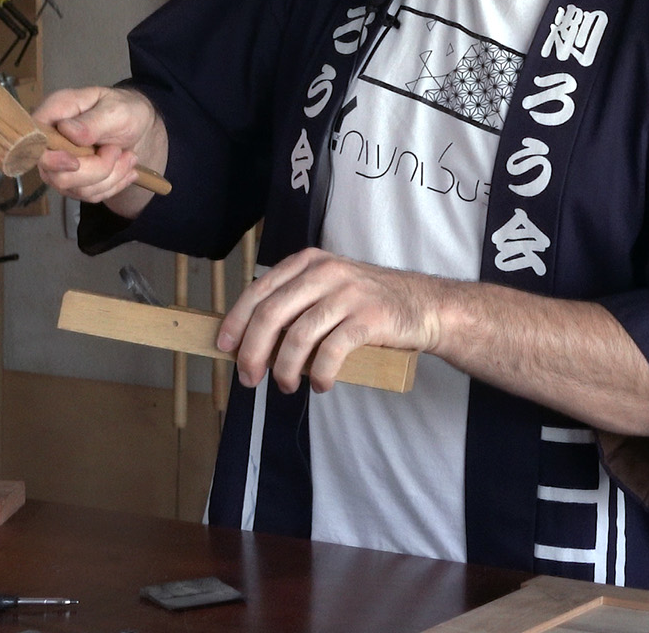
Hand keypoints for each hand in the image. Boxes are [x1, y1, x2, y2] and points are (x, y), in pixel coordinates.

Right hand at [31, 86, 166, 213]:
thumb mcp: (116, 110)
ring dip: (111, 177)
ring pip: (77, 189)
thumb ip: (92, 121)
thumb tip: (67, 130)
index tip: (75, 163)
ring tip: (128, 156)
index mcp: (53, 115)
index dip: (52, 160)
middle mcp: (50, 143)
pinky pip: (90, 195)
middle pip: (58, 176)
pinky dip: (114, 185)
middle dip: (97, 169)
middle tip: (117, 150)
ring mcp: (59, 166)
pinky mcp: (73, 182)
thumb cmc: (124, 110)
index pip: (35, 144)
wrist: (137, 126)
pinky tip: (125, 168)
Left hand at [218, 248, 450, 392]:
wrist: (423, 306)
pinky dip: (319, 374)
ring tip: (287, 386)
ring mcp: (348, 293)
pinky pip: (331, 351)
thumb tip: (250, 339)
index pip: (259, 290)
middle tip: (249, 378)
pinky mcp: (369, 318)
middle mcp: (326, 272)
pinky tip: (320, 384)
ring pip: (298, 336)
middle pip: (272, 314)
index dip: (236, 321)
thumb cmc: (368, 303)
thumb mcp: (328, 289)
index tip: (225, 347)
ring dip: (285, 369)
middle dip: (253, 351)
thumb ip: (295, 302)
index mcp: (309, 262)